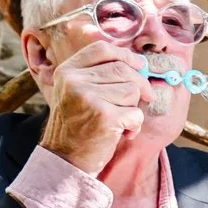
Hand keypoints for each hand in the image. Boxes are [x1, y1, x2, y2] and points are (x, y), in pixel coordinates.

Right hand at [39, 39, 148, 173]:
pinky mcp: (104, 116)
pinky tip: (121, 134)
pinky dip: (134, 126)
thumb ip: (100, 75)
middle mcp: (75, 81)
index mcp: (68, 71)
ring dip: (133, 109)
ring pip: (132, 91)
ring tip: (118, 122)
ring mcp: (88, 97)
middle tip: (142, 100)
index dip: (126, 55)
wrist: (66, 158)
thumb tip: (139, 63)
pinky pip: (136, 113)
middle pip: (123, 69)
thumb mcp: (78, 93)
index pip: (102, 49)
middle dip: (140, 85)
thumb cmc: (78, 126)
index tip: (140, 65)